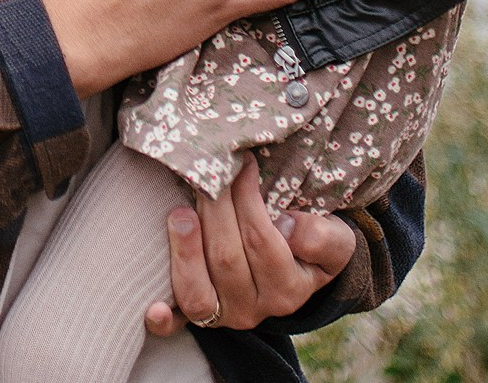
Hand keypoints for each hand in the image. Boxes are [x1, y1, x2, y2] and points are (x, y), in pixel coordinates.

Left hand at [143, 158, 358, 336]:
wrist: (296, 268)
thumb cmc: (310, 242)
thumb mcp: (335, 238)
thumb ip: (322, 236)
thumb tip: (287, 226)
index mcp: (289, 290)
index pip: (263, 242)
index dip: (248, 201)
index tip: (242, 164)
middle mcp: (255, 309)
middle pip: (226, 260)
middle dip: (214, 209)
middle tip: (208, 170)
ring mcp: (223, 316)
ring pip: (198, 292)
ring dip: (185, 250)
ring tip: (180, 212)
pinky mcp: (197, 317)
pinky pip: (178, 324)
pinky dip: (165, 319)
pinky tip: (152, 307)